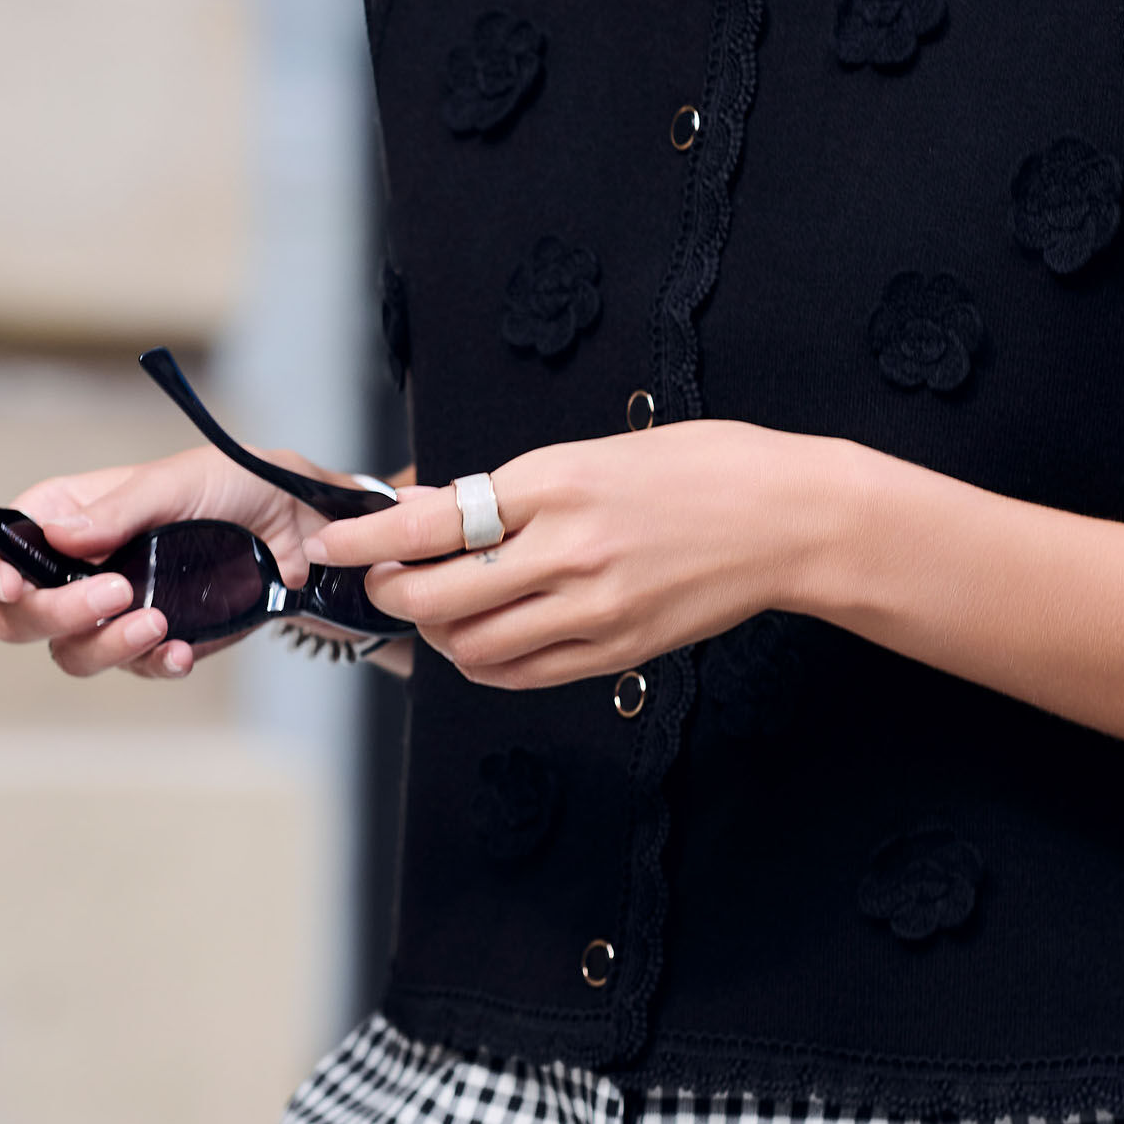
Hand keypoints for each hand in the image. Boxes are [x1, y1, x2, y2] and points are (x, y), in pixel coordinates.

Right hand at [0, 446, 331, 680]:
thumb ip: (120, 508)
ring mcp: (116, 609)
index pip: (3, 545)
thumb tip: (58, 534)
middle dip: (55, 612)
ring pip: (71, 652)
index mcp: (73, 515)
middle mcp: (83, 566)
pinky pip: (135, 669)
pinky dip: (155, 663)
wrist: (297, 523)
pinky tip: (182, 650)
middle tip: (114, 593)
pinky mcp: (157, 639)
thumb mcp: (179, 480)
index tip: (14, 584)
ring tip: (158, 622)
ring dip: (106, 644)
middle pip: (22, 614)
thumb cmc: (234, 484)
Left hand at [306, 419, 835, 691]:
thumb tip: (445, 507)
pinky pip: (522, 673)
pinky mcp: (617, 649)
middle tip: (382, 580)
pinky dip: (485, 663)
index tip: (335, 542)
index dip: (370, 537)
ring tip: (438, 610)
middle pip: (438, 593)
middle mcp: (568, 548)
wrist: (788, 517)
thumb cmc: (707, 466)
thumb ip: (522, 486)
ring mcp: (593, 607)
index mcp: (561, 481)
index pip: (435, 519)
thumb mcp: (603, 451)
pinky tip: (484, 641)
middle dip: (393, 592)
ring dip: (437, 632)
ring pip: (473, 644)